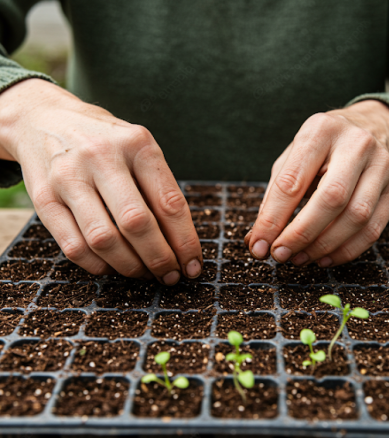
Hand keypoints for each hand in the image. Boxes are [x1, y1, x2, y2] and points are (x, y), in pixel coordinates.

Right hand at [0, 79, 201, 283]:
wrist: (45, 120)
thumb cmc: (106, 143)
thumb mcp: (139, 149)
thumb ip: (159, 189)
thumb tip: (180, 244)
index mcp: (137, 144)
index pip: (169, 203)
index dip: (185, 241)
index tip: (193, 265)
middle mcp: (101, 157)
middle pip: (137, 223)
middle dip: (160, 259)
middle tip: (170, 276)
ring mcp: (68, 177)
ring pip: (104, 240)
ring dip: (130, 267)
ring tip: (144, 273)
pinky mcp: (43, 198)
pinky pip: (74, 247)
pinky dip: (99, 266)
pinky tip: (113, 267)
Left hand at [246, 100, 388, 266]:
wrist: (372, 127)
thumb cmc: (321, 148)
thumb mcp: (291, 159)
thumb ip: (273, 198)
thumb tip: (257, 240)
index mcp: (319, 132)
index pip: (292, 182)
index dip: (272, 219)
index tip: (258, 245)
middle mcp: (355, 145)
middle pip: (331, 199)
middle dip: (301, 234)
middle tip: (279, 255)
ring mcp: (381, 166)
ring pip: (356, 217)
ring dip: (323, 246)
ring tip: (298, 258)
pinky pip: (373, 228)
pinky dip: (346, 250)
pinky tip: (324, 258)